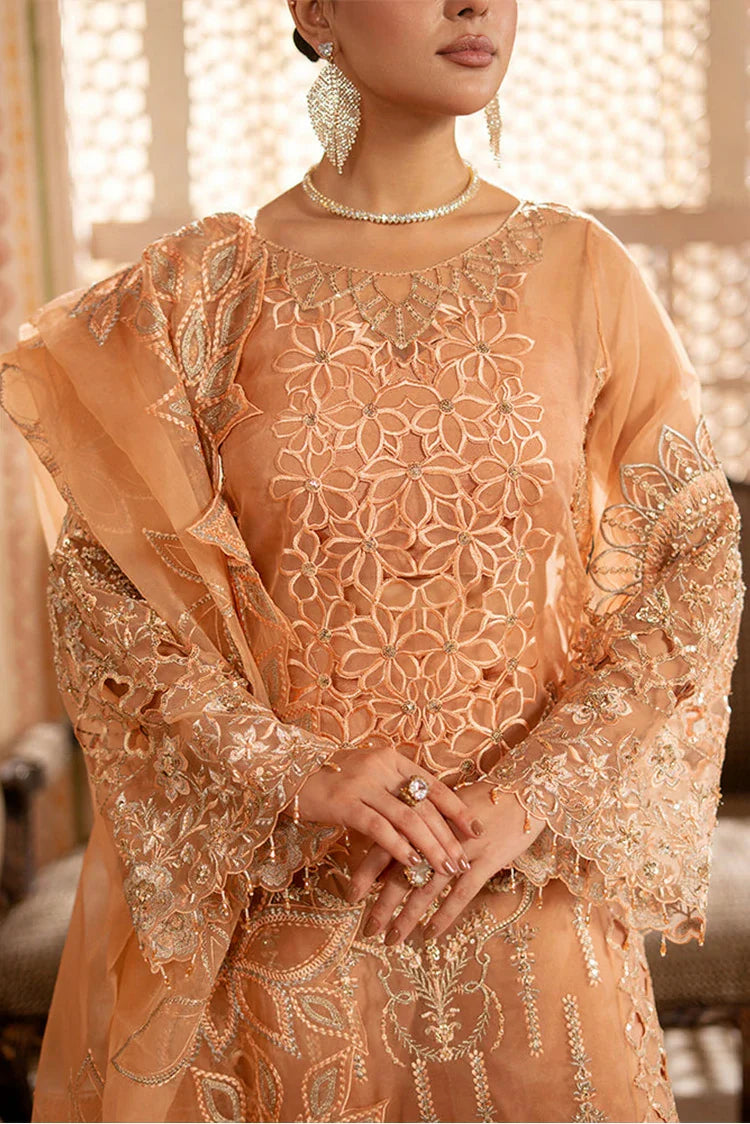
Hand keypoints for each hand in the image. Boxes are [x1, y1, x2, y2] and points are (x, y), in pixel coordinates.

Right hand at [295, 744, 485, 879]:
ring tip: (444, 869)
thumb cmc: (332, 779)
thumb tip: (427, 818)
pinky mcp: (344, 802)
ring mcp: (363, 783)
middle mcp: (381, 766)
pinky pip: (379, 828)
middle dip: (447, 836)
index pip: (435, 785)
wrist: (289, 773)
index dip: (458, 809)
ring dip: (430, 847)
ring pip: (408, 818)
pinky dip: (398, 847)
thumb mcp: (368, 776)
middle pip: (425, 805)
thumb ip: (394, 790)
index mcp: (392, 758)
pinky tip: (411, 865)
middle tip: (463, 861)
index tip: (477, 830)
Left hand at [349, 781, 545, 943]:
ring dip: (408, 916)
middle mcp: (437, 832)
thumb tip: (388, 856)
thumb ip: (417, 828)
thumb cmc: (480, 799)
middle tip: (367, 929)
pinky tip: (431, 935)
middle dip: (383, 904)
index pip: (386, 844)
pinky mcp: (486, 860)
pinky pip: (461, 893)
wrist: (522, 788)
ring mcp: (461, 848)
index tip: (350, 895)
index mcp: (422, 816)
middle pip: (402, 871)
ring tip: (392, 939)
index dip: (366, 871)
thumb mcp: (444, 808)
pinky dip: (445, 915)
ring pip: (427, 887)